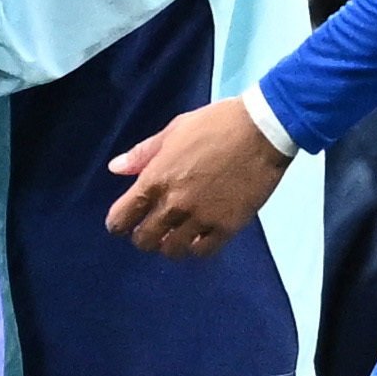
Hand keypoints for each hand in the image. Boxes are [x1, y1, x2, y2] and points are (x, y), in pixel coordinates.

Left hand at [104, 97, 292, 258]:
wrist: (262, 130)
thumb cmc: (216, 123)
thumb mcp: (174, 130)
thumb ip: (143, 153)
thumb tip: (115, 168)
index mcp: (156, 179)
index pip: (121, 218)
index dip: (118, 223)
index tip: (124, 221)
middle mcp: (174, 204)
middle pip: (144, 240)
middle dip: (143, 237)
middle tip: (152, 228)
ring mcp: (201, 218)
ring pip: (172, 250)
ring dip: (169, 245)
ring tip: (176, 234)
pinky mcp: (227, 226)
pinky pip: (203, 252)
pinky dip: (197, 248)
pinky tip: (199, 236)